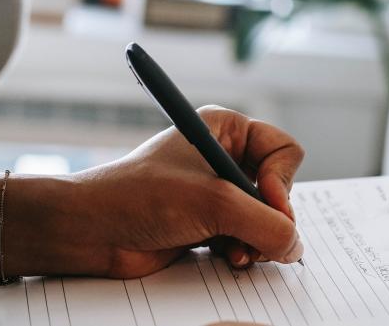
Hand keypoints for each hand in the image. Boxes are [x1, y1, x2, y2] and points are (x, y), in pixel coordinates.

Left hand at [7, 106, 304, 277]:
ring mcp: (215, 193)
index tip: (267, 204)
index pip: (284, 151)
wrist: (93, 230)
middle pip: (278, 190)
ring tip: (238, 253)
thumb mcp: (214, 203)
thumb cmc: (140, 197)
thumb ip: (266, 224)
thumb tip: (295, 246)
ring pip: (264, 219)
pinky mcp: (207, 223)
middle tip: (254, 237)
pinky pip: (246, 238)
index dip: (282, 182)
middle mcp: (223, 157)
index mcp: (225, 130)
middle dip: (269, 219)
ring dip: (256, 240)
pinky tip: (228, 258)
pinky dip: (243, 251)